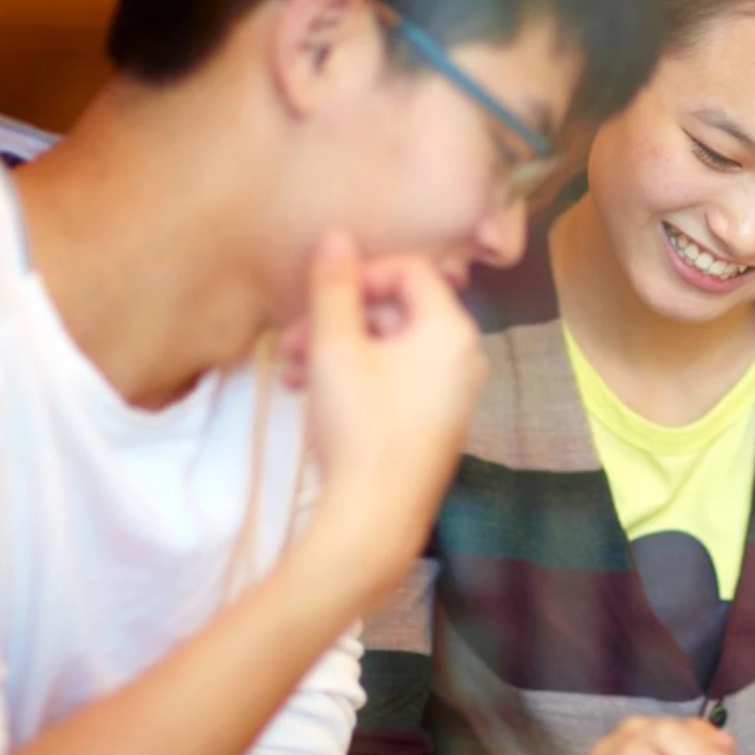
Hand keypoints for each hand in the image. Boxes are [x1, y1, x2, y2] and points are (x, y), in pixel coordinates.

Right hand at [290, 232, 487, 587]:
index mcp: (453, 331)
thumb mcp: (335, 348)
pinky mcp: (435, 423)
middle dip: (338, 318)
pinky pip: (396, 380)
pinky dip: (355, 376)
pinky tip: (308, 393)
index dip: (360, 274)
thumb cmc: (359, 428)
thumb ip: (334, 288)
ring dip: (336, 349)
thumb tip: (335, 236)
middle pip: (398, 310)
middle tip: (289, 340)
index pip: (412, 270)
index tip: (318, 296)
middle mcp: (464, 358)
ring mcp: (453, 394)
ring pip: (389, 348)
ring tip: (289, 370)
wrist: (375, 518)